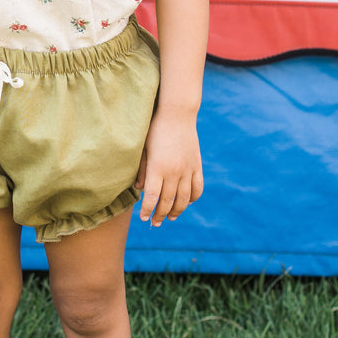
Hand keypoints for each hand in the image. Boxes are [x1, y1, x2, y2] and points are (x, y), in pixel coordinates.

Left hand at [134, 111, 202, 226]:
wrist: (177, 114)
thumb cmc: (155, 129)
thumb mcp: (144, 148)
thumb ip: (142, 170)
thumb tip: (140, 190)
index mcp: (158, 167)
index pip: (152, 196)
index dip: (147, 210)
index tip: (143, 218)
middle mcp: (174, 171)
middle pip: (167, 201)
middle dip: (160, 215)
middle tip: (154, 223)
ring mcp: (188, 169)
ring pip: (184, 198)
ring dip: (177, 211)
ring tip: (170, 217)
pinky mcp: (197, 166)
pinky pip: (197, 188)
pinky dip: (193, 198)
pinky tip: (186, 202)